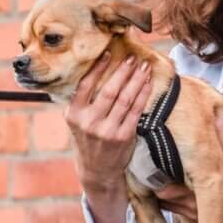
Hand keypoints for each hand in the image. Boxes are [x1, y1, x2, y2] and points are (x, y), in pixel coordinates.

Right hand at [66, 54, 151, 194]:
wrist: (97, 170)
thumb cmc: (88, 139)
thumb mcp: (77, 121)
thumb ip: (82, 101)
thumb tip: (95, 70)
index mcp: (74, 115)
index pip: (85, 85)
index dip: (98, 68)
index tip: (108, 53)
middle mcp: (89, 122)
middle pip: (109, 90)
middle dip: (123, 72)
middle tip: (133, 58)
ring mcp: (107, 130)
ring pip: (125, 99)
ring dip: (137, 80)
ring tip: (144, 67)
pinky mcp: (124, 136)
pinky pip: (136, 111)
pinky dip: (143, 95)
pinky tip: (148, 84)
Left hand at [158, 119, 222, 222]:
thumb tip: (216, 118)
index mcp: (198, 191)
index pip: (162, 188)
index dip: (154, 175)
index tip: (152, 162)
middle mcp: (193, 206)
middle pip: (161, 197)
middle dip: (157, 183)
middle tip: (155, 169)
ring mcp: (195, 215)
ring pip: (168, 205)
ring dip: (166, 194)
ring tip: (166, 178)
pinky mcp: (201, 219)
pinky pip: (178, 211)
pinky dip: (175, 201)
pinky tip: (180, 190)